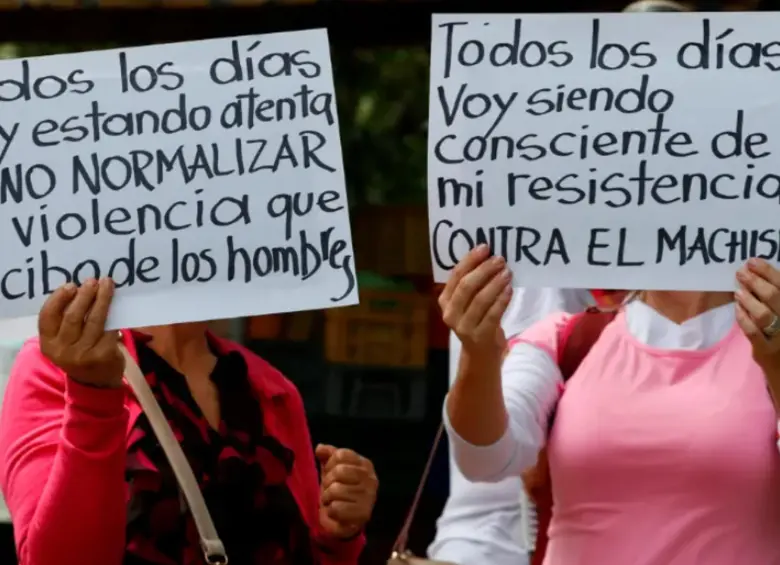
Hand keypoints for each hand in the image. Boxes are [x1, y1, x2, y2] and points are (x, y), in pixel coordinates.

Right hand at [39, 278, 123, 387]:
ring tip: (107, 285)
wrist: (96, 382)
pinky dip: (114, 315)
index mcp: (48, 344)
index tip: (70, 285)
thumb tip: (80, 288)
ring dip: (102, 299)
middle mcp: (62, 350)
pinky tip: (117, 304)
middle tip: (93, 281)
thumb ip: (65, 321)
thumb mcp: (65, 341)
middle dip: (84, 295)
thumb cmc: (80, 353)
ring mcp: (82, 354)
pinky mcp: (103, 355)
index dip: (58, 298)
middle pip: (73, 316)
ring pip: (94, 320)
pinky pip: (110, 329)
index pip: (47, 316)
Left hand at [315, 444, 377, 538]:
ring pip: (336, 490)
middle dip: (328, 482)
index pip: (341, 454)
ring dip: (327, 498)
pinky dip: (330, 511)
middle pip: (339, 471)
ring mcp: (368, 497)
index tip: (331, 474)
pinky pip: (336, 508)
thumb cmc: (339, 491)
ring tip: (332, 501)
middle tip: (330, 490)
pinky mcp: (363, 515)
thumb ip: (328, 455)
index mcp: (365, 464)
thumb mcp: (332, 469)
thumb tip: (320, 448)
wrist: (345, 521)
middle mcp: (370, 479)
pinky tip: (336, 512)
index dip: (329, 464)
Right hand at [438, 244, 512, 359]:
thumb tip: (488, 256)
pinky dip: (502, 300)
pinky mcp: (479, 337)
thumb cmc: (476, 320)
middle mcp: (449, 314)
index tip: (485, 247)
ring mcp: (463, 327)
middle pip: (466, 286)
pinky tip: (509, 290)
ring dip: (495, 283)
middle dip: (484, 270)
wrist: (480, 352)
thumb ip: (473, 284)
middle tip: (500, 260)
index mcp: (444, 301)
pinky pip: (492, 314)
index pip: (455, 276)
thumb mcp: (468, 302)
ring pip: (480, 299)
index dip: (470, 260)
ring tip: (507, 273)